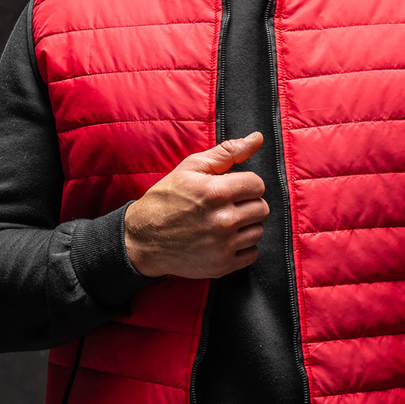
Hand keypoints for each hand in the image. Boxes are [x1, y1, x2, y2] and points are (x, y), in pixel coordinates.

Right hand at [124, 132, 268, 278]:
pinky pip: (252, 253)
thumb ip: (227, 152)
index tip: (232, 188)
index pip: (257, 185)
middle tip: (227, 205)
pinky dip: (242, 247)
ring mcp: (223, 246)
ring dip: (246, 225)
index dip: (245, 184)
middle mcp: (222, 220)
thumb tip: (257, 138)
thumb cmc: (166, 198)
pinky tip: (224, 240)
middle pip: (262, 208)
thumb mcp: (191, 168)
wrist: (142, 238)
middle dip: (248, 203)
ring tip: (224, 222)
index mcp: (216, 192)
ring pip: (258, 231)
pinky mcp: (222, 265)